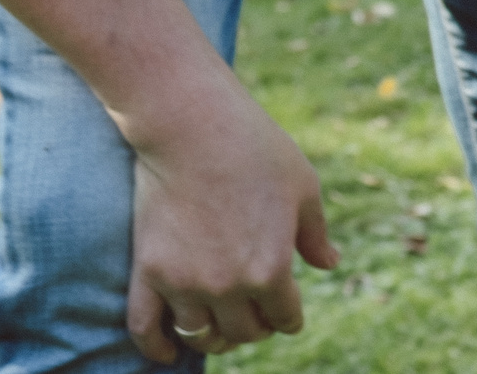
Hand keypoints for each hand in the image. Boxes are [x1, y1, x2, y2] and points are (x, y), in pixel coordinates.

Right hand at [121, 78, 340, 362]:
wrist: (195, 126)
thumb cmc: (257, 150)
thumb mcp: (303, 188)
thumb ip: (314, 234)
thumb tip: (330, 264)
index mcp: (271, 270)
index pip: (284, 318)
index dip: (290, 317)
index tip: (287, 311)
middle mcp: (228, 286)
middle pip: (244, 332)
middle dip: (256, 327)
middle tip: (256, 313)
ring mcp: (184, 283)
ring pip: (202, 335)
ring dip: (216, 336)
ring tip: (220, 325)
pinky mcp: (148, 272)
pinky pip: (146, 328)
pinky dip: (158, 348)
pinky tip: (169, 353)